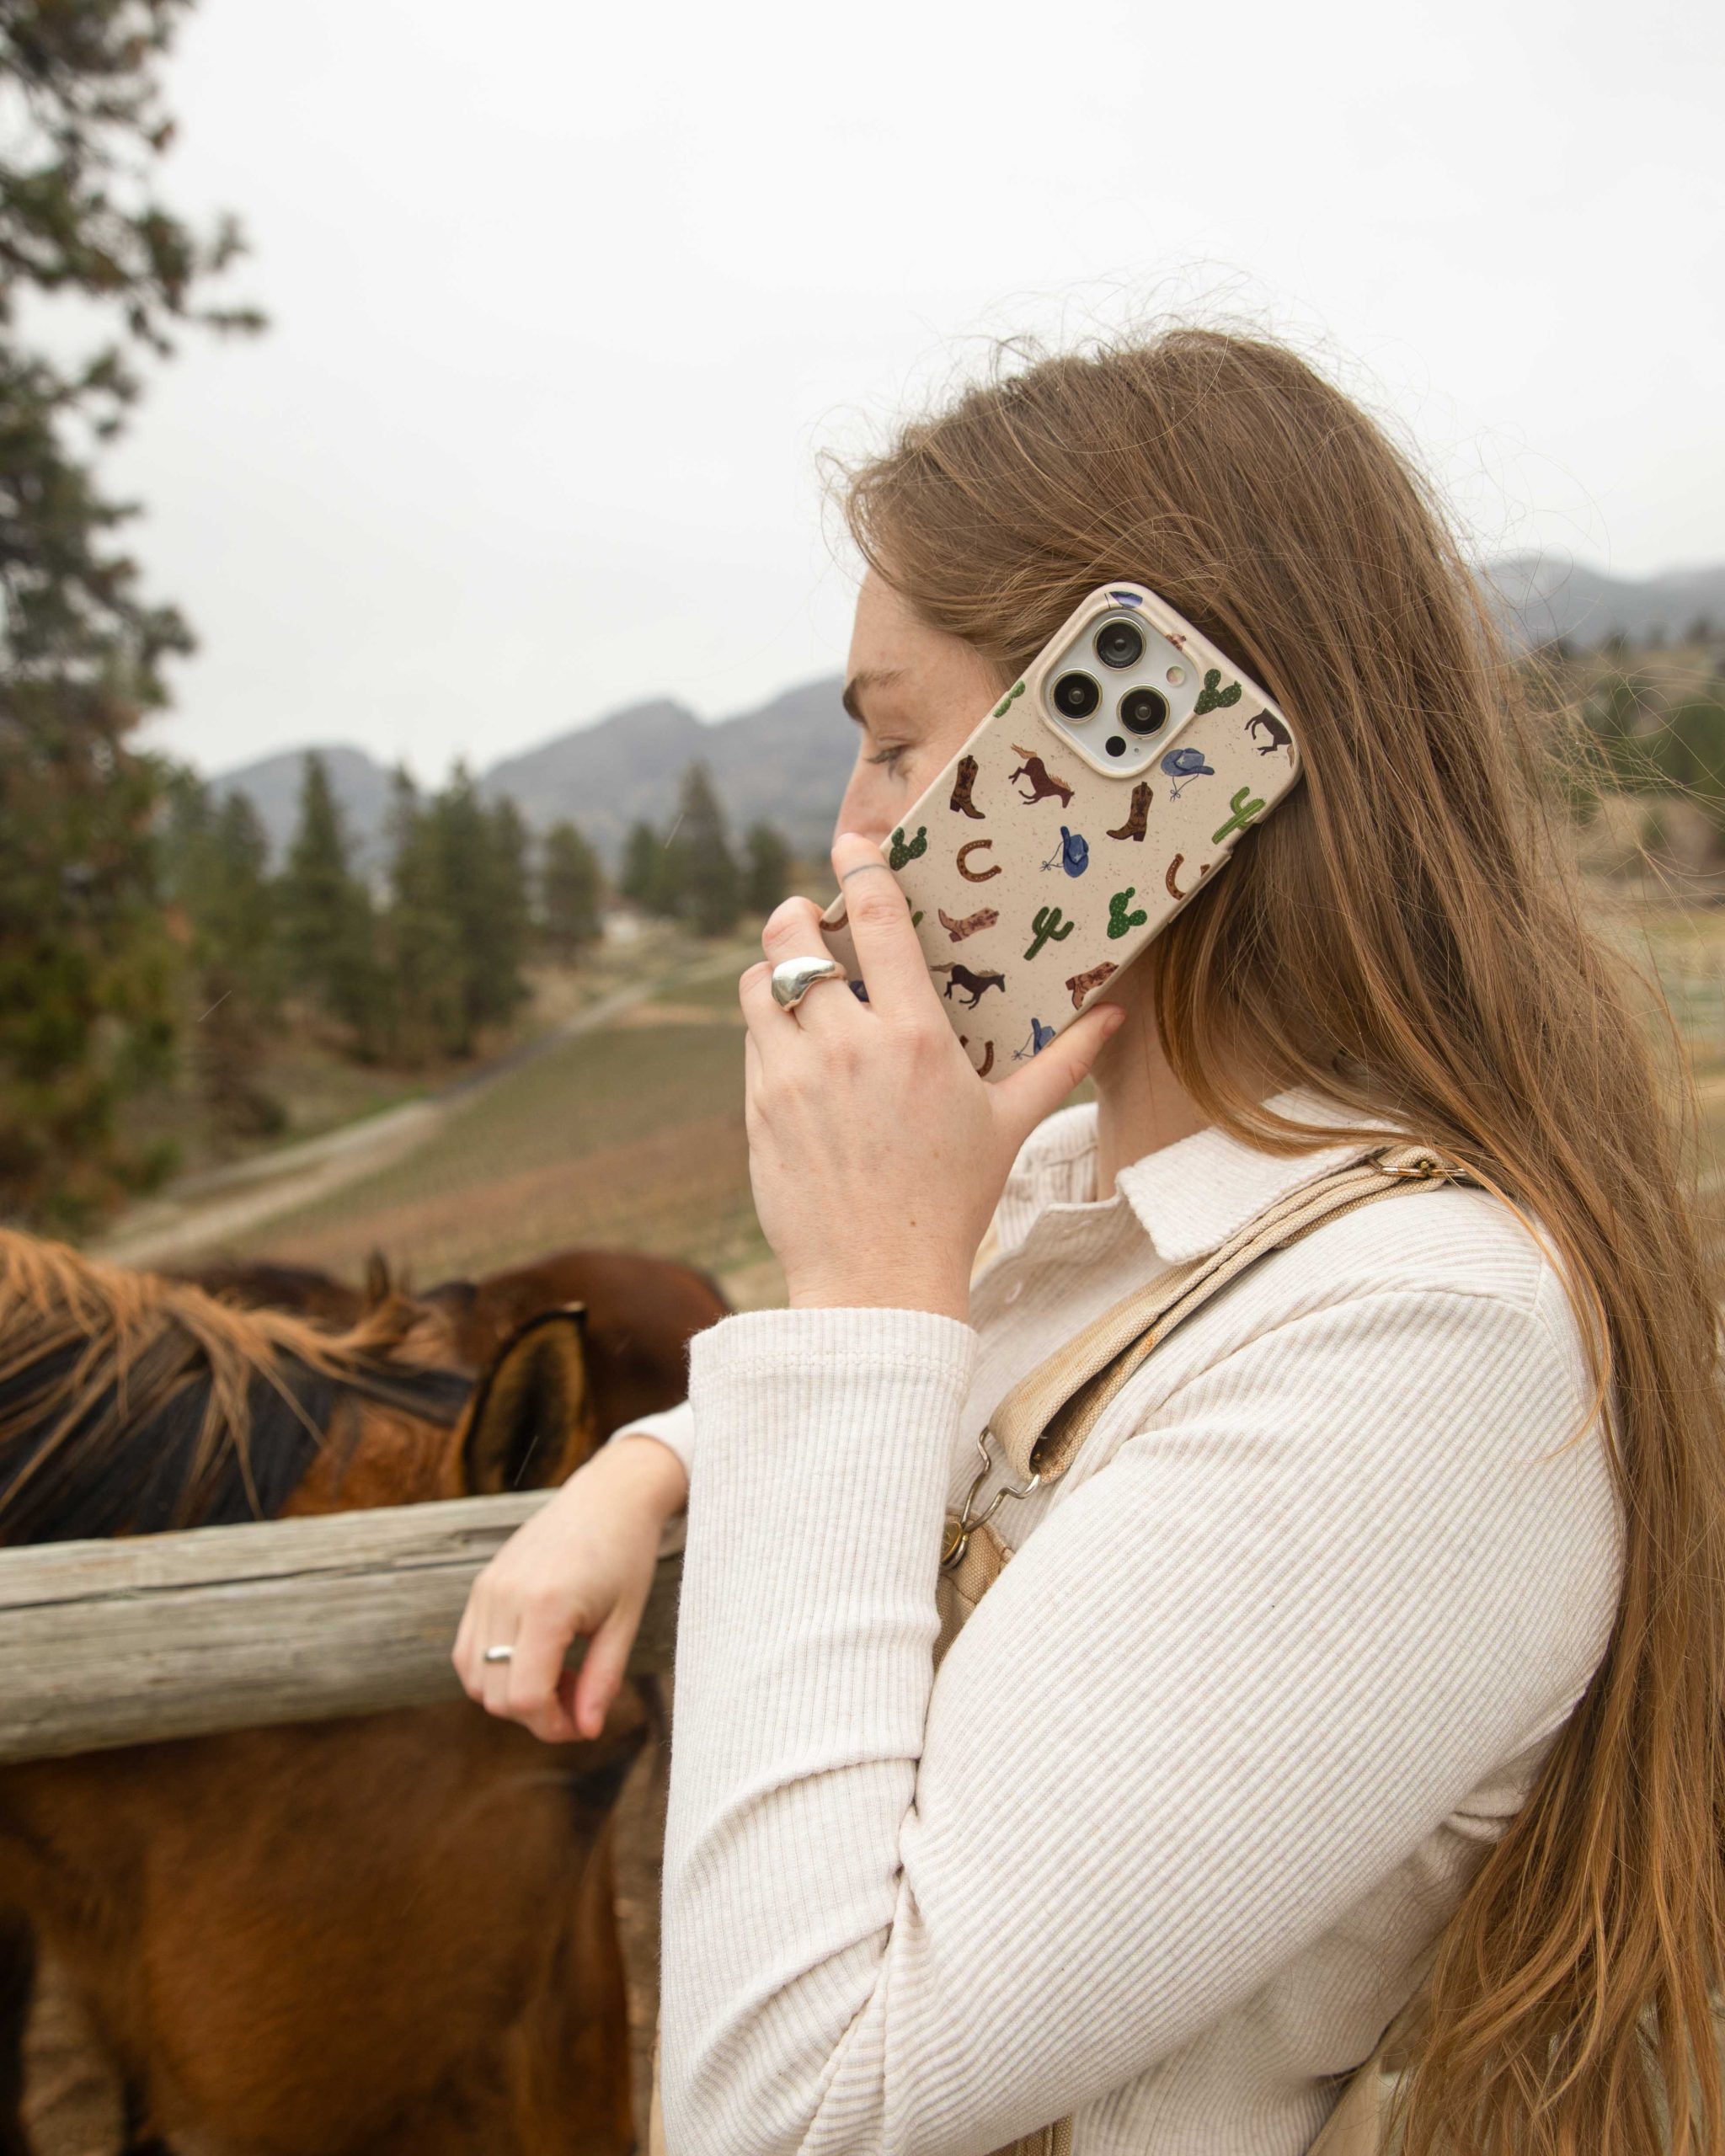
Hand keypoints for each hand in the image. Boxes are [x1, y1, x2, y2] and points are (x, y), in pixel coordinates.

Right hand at [451, 1431, 686, 1742]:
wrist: (608, 1497)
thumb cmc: (626, 1555)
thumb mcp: (625, 1622)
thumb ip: (602, 1680)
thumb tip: (586, 1730)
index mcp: (546, 1605)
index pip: (525, 1697)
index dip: (552, 1726)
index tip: (582, 1724)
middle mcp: (506, 1596)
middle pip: (496, 1696)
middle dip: (536, 1714)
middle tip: (578, 1696)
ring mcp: (487, 1589)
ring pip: (474, 1677)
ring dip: (511, 1694)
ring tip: (558, 1673)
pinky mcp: (482, 1585)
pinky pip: (467, 1650)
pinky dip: (492, 1670)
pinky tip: (535, 1657)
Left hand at [740, 832, 1124, 1319]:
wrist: (878, 1278)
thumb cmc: (953, 1199)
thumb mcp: (1011, 1124)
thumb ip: (1062, 1061)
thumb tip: (1114, 1016)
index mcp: (916, 1038)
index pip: (874, 919)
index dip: (858, 867)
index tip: (852, 844)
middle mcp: (848, 1045)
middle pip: (794, 937)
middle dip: (796, 915)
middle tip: (809, 919)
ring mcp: (793, 1076)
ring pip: (759, 984)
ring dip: (774, 971)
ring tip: (799, 982)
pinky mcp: (758, 1108)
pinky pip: (752, 1041)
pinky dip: (769, 1030)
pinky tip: (796, 1047)